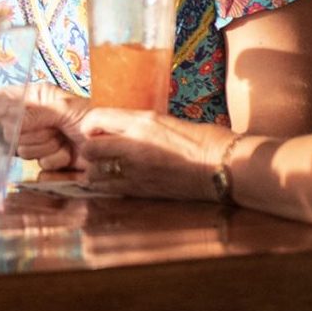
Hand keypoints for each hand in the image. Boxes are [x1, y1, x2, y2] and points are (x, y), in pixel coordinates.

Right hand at [0, 83, 92, 170]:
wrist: (107, 147)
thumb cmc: (90, 119)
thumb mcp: (64, 108)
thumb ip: (36, 112)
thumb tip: (10, 117)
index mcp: (33, 96)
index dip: (4, 110)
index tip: (19, 116)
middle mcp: (30, 118)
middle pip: (8, 131)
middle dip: (34, 133)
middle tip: (55, 129)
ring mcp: (36, 141)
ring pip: (22, 150)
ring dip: (47, 148)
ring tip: (63, 141)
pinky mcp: (44, 161)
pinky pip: (37, 166)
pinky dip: (55, 162)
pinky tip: (67, 156)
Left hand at [75, 108, 231, 200]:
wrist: (222, 166)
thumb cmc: (201, 138)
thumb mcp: (164, 119)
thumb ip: (138, 123)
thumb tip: (116, 129)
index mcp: (142, 121)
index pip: (96, 118)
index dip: (90, 124)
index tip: (95, 128)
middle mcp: (134, 146)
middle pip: (89, 148)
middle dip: (89, 149)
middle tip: (97, 149)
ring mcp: (137, 171)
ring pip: (95, 174)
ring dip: (95, 171)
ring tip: (105, 168)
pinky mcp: (143, 192)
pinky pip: (111, 189)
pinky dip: (108, 186)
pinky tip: (117, 182)